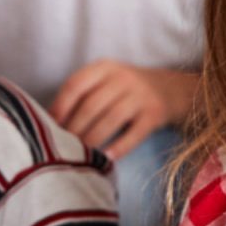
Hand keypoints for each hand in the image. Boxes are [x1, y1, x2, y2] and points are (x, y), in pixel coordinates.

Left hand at [50, 61, 190, 159]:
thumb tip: (50, 120)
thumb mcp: (107, 81)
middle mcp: (123, 77)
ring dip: (92, 140)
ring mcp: (141, 95)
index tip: (50, 126)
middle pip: (91, 105)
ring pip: (110, 119)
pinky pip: (133, 134)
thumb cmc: (129, 90)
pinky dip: (118, 148)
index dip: (60, 106)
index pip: (76, 84)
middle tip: (63, 147)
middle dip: (74, 128)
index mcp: (105, 67)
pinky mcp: (155, 113)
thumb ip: (83, 94)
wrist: (174, 89)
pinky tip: (106, 158)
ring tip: (80, 154)